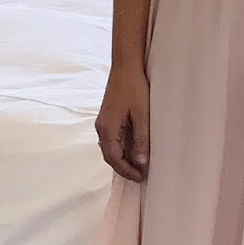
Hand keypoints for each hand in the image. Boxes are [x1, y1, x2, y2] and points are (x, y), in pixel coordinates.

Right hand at [95, 67, 149, 181]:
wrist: (125, 67)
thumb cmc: (134, 87)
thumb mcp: (142, 115)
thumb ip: (141, 139)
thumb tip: (141, 162)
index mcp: (107, 128)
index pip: (114, 158)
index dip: (127, 171)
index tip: (141, 177)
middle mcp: (101, 128)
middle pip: (109, 156)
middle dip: (124, 168)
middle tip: (140, 176)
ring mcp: (103, 123)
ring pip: (109, 149)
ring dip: (122, 160)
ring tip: (137, 167)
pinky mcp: (107, 118)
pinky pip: (111, 140)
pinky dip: (120, 150)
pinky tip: (132, 151)